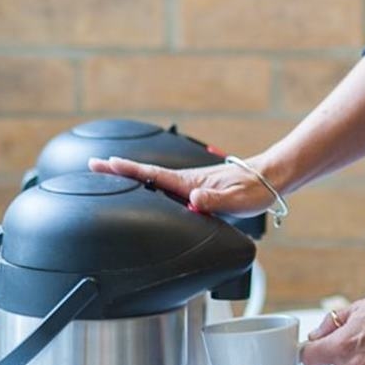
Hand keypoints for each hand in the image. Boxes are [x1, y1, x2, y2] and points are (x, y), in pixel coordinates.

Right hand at [88, 155, 276, 216]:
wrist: (271, 179)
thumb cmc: (255, 189)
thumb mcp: (237, 199)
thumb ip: (214, 200)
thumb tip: (194, 199)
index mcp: (190, 183)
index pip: (152, 177)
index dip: (127, 171)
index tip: (103, 164)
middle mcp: (187, 181)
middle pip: (146, 176)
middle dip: (119, 171)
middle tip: (93, 166)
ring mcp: (191, 184)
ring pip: (155, 181)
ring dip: (132, 178)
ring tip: (109, 177)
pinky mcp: (198, 190)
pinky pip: (167, 187)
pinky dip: (149, 185)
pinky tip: (145, 191)